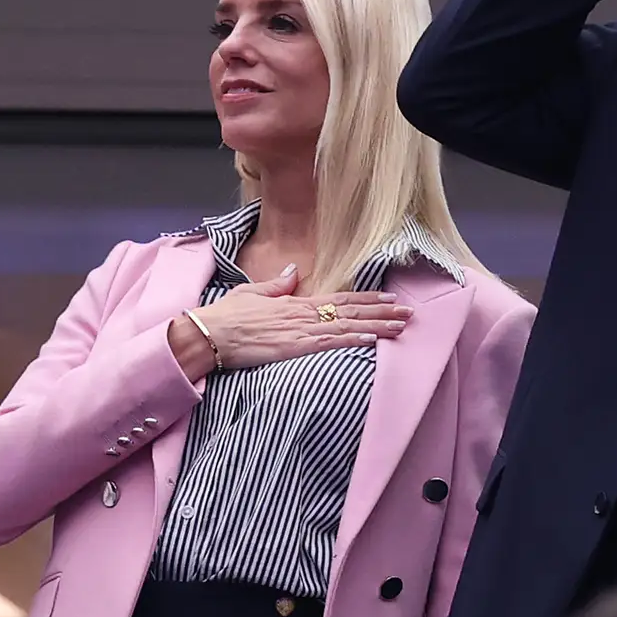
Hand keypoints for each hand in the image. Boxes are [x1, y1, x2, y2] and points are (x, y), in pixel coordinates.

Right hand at [172, 266, 410, 377]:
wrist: (207, 333)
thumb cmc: (225, 316)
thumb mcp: (253, 294)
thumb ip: (277, 284)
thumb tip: (294, 270)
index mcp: (295, 302)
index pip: (339, 299)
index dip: (367, 299)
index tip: (390, 298)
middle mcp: (303, 314)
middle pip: (351, 311)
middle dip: (382, 312)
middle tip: (410, 312)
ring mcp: (300, 330)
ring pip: (347, 326)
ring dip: (376, 326)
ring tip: (401, 326)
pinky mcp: (293, 347)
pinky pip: (329, 343)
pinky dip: (352, 340)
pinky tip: (372, 340)